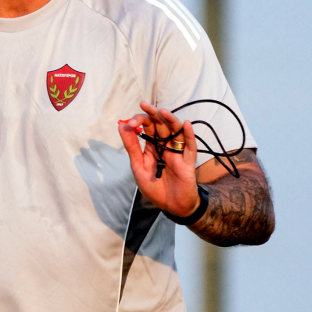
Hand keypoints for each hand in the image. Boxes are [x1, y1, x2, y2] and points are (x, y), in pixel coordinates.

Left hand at [118, 101, 200, 217]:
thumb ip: (131, 147)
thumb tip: (122, 126)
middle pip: (161, 126)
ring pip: (176, 132)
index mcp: (152, 147)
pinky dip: (188, 136)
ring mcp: (177, 153)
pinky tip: (185, 125)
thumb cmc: (155, 187)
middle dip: (153, 115)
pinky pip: (190, 147)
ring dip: (170, 121)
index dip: (140, 122)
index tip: (131, 122)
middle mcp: (166, 146)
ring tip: (162, 112)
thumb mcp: (138, 166)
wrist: (171, 206)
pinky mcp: (188, 162)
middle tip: (144, 105)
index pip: (148, 128)